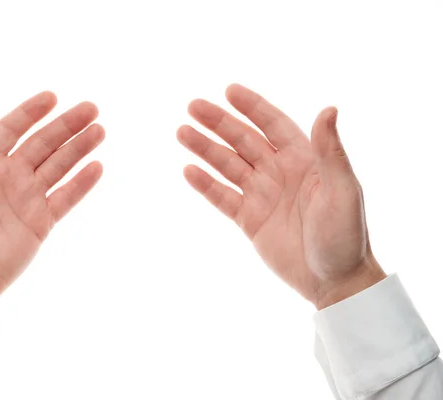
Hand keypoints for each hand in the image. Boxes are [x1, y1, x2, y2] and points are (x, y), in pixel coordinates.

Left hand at [0, 92, 103, 325]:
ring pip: (58, 166)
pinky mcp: (41, 222)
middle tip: (91, 109)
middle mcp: (8, 177)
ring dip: (79, 148)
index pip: (11, 130)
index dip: (31, 112)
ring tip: (99, 131)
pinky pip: (65, 198)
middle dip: (66, 125)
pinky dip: (81, 183)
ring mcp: (27, 199)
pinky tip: (96, 167)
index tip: (52, 97)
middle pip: (43, 144)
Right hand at [177, 84, 384, 308]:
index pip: (272, 124)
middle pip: (243, 140)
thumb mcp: (343, 190)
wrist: (334, 282)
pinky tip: (189, 170)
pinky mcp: (249, 220)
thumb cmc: (345, 235)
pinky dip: (206, 185)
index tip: (229, 91)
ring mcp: (262, 196)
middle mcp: (279, 172)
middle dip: (219, 123)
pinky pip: (223, 198)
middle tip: (193, 106)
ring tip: (182, 132)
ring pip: (228, 165)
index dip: (251, 107)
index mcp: (304, 159)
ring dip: (206, 149)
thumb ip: (331, 152)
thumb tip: (329, 108)